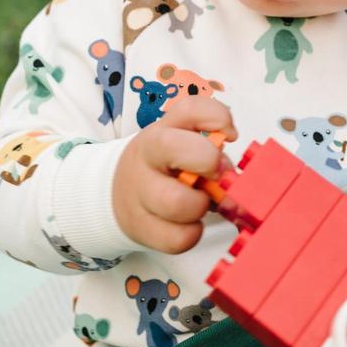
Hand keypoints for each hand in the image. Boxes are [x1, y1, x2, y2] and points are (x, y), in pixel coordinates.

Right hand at [113, 97, 236, 253]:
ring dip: (199, 206)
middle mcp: (148, 156)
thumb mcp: (181, 145)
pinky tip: (190, 224)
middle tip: (216, 175)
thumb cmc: (164, 167)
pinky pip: (177, 238)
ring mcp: (140, 193)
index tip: (230, 135)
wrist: (116, 194)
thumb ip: (210, 150)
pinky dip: (192, 233)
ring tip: (200, 203)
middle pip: (173, 147)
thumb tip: (230, 173)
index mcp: (163, 130)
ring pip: (176, 202)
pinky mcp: (142, 228)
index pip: (189, 108)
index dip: (217, 118)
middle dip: (207, 161)